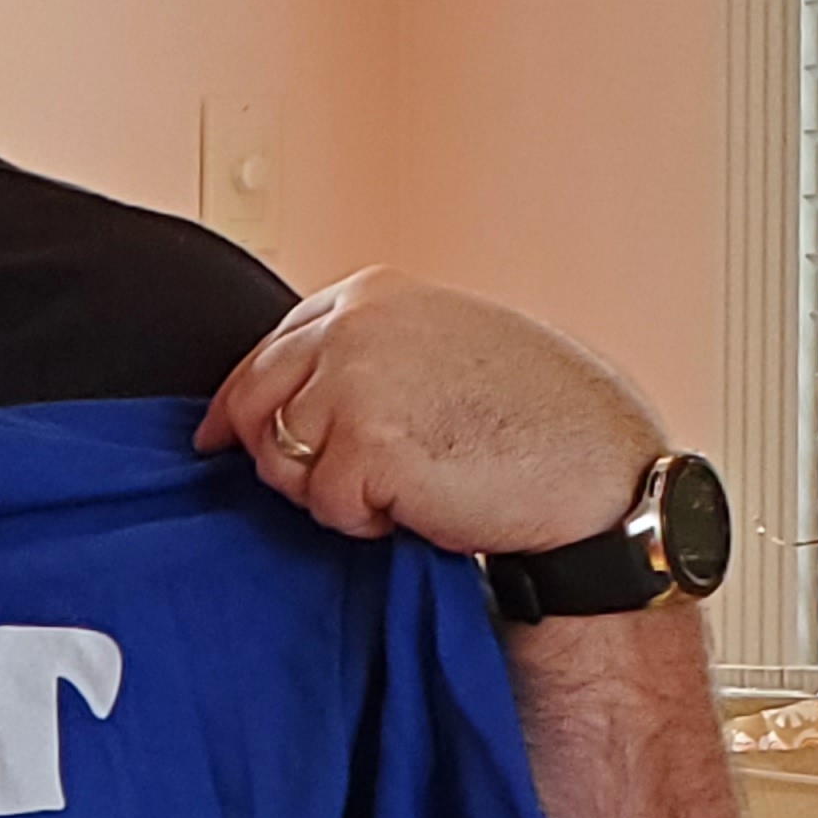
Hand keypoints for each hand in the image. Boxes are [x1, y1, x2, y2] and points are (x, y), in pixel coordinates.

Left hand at [193, 269, 660, 554]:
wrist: (599, 474)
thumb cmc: (541, 424)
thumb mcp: (445, 351)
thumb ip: (370, 356)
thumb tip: (299, 396)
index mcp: (374, 295)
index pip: (269, 349)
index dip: (239, 402)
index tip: (217, 434)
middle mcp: (355, 325)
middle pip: (253, 404)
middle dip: (278, 454)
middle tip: (344, 483)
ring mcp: (356, 380)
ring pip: (281, 461)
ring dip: (332, 491)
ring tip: (408, 483)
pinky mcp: (366, 444)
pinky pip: (323, 505)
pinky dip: (364, 521)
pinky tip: (421, 503)